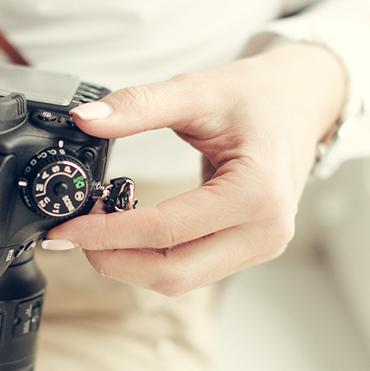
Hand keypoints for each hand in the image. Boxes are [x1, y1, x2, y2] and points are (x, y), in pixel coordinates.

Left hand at [45, 43, 345, 295]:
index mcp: (257, 192)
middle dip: (114, 261)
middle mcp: (266, 230)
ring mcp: (262, 246)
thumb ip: (139, 105)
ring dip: (131, 264)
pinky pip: (193, 269)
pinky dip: (154, 258)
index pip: (166, 231)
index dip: (108, 233)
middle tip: (71, 237)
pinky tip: (127, 234)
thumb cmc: (258, 95)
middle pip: (173, 273)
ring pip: (182, 280)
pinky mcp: (251, 250)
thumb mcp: (197, 90)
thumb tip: (85, 120)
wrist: (303, 101)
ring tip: (94, 232)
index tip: (66, 228)